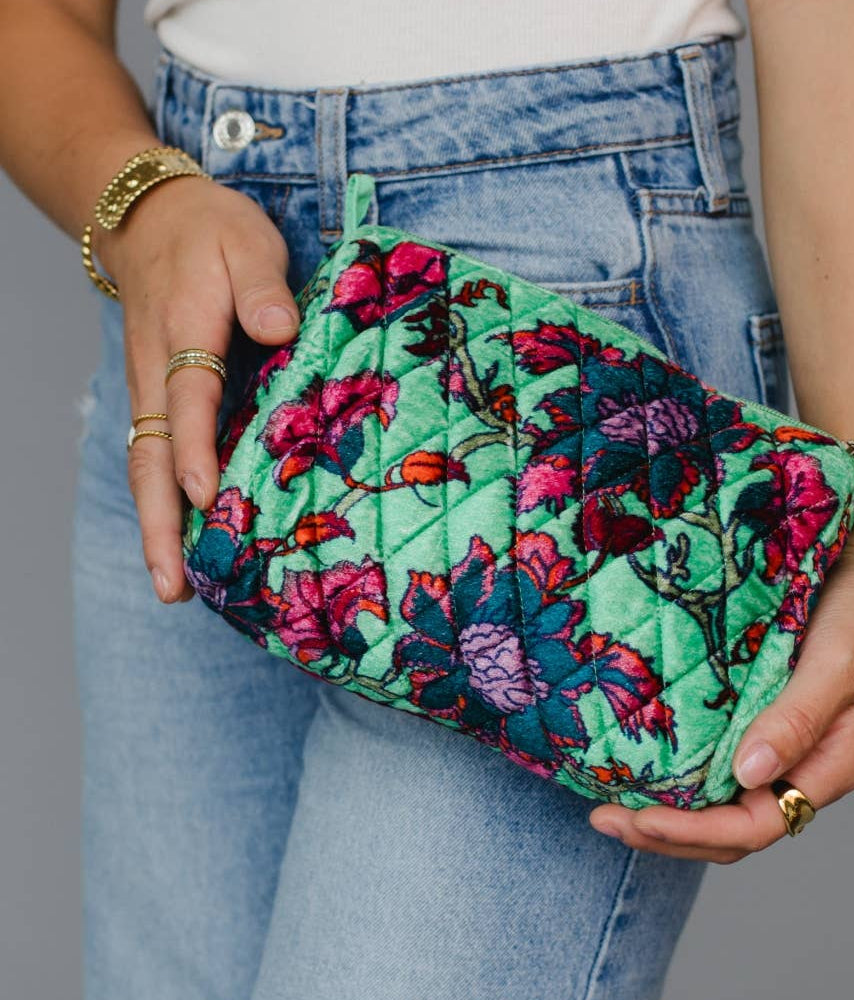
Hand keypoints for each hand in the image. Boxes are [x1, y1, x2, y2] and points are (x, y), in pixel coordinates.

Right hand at [93, 175, 299, 603]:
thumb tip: (280, 329)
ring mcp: (150, 390)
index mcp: (183, 336)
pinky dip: (163, 502)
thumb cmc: (210, 234)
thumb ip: (263, 285)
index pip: (187, 400)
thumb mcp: (245, 241)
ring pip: (147, 465)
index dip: (196, 449)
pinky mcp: (156, 398)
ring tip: (172, 586)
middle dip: (161, 522)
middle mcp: (157, 374)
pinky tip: (183, 539)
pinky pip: (155, 456)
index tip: (205, 496)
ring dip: (157, 525)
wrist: (149, 218)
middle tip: (172, 586)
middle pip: (151, 456)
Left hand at [588, 501, 853, 861]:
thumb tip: (746, 775)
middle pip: (726, 826)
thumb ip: (797, 721)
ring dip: (662, 809)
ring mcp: (771, 742)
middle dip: (664, 833)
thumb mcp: (838, 667)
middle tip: (603, 819)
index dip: (694, 831)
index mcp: (823, 768)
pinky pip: (709, 758)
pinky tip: (634, 760)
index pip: (754, 826)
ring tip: (606, 805)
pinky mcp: (751, 712)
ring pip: (714, 799)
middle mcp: (793, 765)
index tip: (640, 819)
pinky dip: (672, 770)